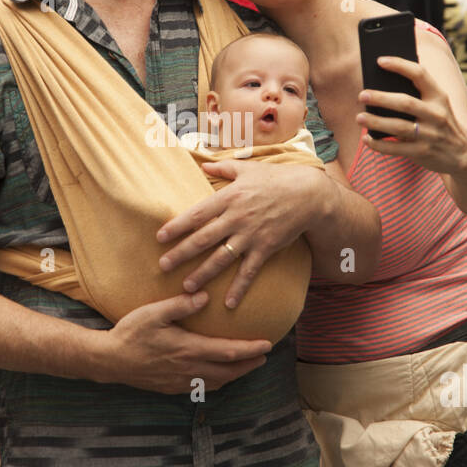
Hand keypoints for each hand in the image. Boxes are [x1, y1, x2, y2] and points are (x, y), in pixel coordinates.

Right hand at [102, 291, 270, 392]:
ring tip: (247, 365)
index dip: (251, 349)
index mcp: (188, 349)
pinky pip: (202, 387)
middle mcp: (189, 369)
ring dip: (235, 374)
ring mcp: (181, 381)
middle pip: (229, 371)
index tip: (268, 344)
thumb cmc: (131, 333)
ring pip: (217, 382)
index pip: (228, 352)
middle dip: (249, 364)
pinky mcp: (172, 388)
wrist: (110, 360)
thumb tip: (204, 296)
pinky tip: (218, 375)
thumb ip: (180, 305)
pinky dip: (218, 381)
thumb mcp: (153, 312)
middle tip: (264, 356)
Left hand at [156, 161, 327, 307]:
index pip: (196, 214)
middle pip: (202, 239)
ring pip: (221, 258)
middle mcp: (236, 218)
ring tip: (187, 287)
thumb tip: (203, 163)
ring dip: (202, 274)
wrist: (306, 194)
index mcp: (228, 197)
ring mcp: (250, 235)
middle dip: (180, 254)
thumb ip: (223, 168)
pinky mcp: (265, 248)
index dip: (177, 226)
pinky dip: (239, 288)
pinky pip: (249, 271)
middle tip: (163, 266)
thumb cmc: (275, 179)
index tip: (160, 237)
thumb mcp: (247, 169)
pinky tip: (228, 303)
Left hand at [356, 55, 466, 177]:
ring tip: (359, 117)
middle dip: (381, 98)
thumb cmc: (441, 123)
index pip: (420, 74)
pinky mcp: (422, 153)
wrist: (464, 154)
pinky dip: (379, 145)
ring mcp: (430, 135)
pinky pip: (396, 149)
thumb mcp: (437, 105)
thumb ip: (416, 96)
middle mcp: (436, 114)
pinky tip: (367, 139)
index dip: (399, 65)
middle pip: (405, 103)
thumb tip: (379, 88)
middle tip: (362, 95)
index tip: (379, 60)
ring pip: (398, 127)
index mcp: (439, 96)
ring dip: (376, 122)